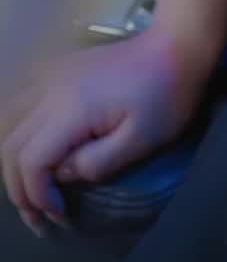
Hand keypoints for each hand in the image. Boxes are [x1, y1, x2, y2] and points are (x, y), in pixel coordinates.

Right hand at [0, 25, 210, 239]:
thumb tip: (63, 173)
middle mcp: (51, 89)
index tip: (60, 214)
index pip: (31, 160)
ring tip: (35, 190)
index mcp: (71, 108)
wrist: (175, 46)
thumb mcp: (140, 140)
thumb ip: (96, 163)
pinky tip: (38, 154)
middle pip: (10, 146)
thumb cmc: (165, 95)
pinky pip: (21, 108)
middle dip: (20, 188)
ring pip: (9, 126)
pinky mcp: (58, 71)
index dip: (38, 195)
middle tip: (40, 215)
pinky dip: (20, 138)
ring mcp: (52, 75)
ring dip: (14, 163)